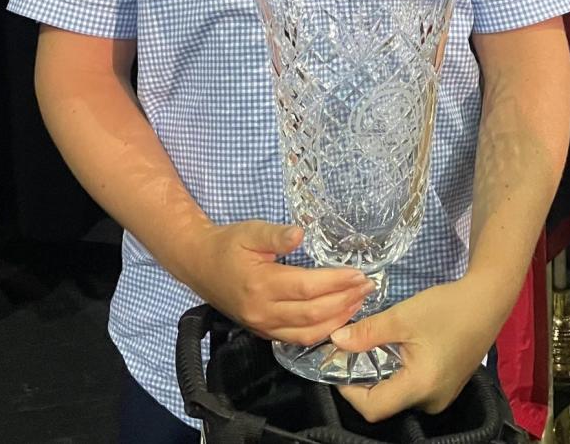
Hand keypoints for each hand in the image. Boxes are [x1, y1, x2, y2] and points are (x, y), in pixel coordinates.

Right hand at [184, 220, 373, 343]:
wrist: (200, 265)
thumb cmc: (228, 244)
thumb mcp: (250, 231)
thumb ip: (276, 234)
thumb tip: (300, 233)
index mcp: (261, 284)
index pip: (307, 288)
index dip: (336, 282)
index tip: (360, 274)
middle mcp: (262, 311)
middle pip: (312, 313)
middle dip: (345, 301)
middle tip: (368, 287)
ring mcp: (262, 325)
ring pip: (308, 332)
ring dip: (338, 319)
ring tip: (359, 302)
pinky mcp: (263, 331)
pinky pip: (297, 339)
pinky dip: (321, 331)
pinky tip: (338, 318)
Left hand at [330, 278, 501, 419]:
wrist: (489, 299)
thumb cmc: (448, 307)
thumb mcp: (403, 316)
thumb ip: (368, 332)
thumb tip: (336, 341)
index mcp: (420, 387)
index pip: (372, 407)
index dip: (349, 390)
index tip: (339, 364)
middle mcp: (431, 401)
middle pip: (386, 403)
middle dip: (365, 380)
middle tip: (354, 352)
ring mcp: (442, 397)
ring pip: (399, 395)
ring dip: (383, 375)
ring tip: (377, 347)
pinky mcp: (448, 387)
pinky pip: (415, 389)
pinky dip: (401, 374)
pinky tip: (401, 350)